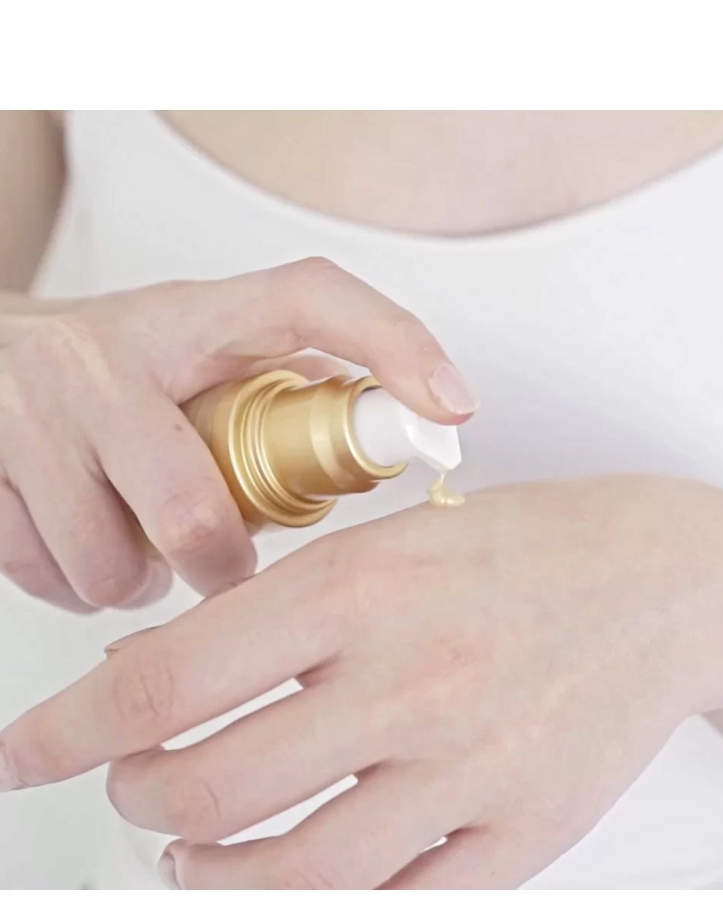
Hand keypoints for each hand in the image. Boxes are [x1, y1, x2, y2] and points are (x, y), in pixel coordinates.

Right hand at [0, 259, 475, 610]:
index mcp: (187, 319)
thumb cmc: (117, 371)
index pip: (307, 300)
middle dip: (217, 567)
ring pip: (109, 565)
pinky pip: (40, 573)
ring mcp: (27, 408)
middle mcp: (104, 354)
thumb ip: (273, 386)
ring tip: (139, 545)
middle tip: (220, 560)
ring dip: (137, 581)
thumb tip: (385, 435)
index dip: (392, 343)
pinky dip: (73, 585)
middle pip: (193, 511)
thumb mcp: (195, 354)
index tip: (453, 406)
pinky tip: (81, 547)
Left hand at [2, 476, 722, 887]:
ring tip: (193, 857)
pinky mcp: (522, 833)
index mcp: (360, 588)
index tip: (25, 754)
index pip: (169, 679)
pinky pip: (396, 917)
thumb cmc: (520, 548)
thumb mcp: (387, 538)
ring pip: (289, 878)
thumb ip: (275, 611)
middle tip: (137, 786)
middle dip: (138, 799)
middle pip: (206, 791)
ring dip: (207, 879)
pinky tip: (293, 895)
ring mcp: (467, 769)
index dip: (68, 729)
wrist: (658, 579)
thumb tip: (161, 675)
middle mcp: (406, 681)